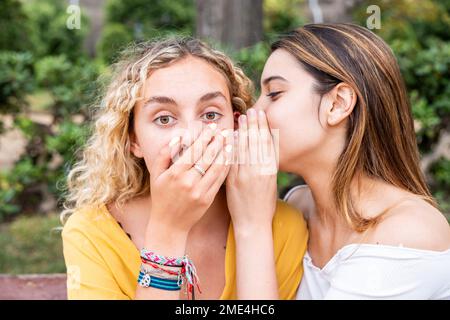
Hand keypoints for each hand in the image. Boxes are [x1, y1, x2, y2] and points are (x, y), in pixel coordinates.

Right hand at [148, 124, 233, 234]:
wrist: (169, 224)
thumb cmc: (161, 197)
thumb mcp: (156, 175)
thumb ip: (164, 154)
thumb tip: (177, 138)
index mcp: (175, 173)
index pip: (194, 150)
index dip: (204, 137)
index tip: (211, 128)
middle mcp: (188, 181)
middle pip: (207, 156)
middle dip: (217, 141)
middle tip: (224, 130)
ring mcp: (200, 191)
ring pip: (217, 167)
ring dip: (225, 152)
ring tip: (230, 141)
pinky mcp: (208, 199)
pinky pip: (219, 179)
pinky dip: (226, 167)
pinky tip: (230, 157)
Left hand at [226, 108, 277, 232]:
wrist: (253, 224)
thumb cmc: (264, 204)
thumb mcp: (271, 182)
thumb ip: (268, 164)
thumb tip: (266, 145)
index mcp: (270, 171)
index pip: (267, 143)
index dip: (264, 127)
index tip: (261, 115)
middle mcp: (259, 171)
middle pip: (256, 142)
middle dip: (253, 124)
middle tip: (251, 110)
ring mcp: (245, 175)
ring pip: (244, 148)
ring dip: (243, 131)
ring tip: (242, 118)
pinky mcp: (232, 181)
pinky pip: (232, 160)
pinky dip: (231, 146)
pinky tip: (230, 136)